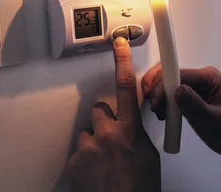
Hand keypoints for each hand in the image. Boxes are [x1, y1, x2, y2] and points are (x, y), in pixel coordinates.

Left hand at [66, 38, 160, 191]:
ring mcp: (87, 149)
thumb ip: (137, 135)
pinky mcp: (73, 163)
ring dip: (94, 143)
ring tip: (105, 163)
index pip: (125, 87)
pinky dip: (85, 161)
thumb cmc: (140, 189)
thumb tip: (130, 129)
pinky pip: (78, 153)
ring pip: (87, 133)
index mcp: (130, 130)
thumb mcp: (148, 156)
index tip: (118, 44)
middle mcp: (106, 134)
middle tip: (112, 139)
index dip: (122, 61)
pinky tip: (96, 174)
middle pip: (99, 110)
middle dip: (105, 121)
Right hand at [142, 64, 220, 161]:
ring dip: (158, 96)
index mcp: (209, 77)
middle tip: (155, 109)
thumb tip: (178, 90)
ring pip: (167, 85)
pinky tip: (163, 116)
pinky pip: (170, 96)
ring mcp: (194, 88)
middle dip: (157, 89)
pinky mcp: (189, 99)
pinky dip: (162, 103)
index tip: (156, 101)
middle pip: (170, 75)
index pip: (180, 74)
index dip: (164, 85)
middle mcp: (200, 78)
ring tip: (160, 115)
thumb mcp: (216, 121)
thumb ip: (196, 106)